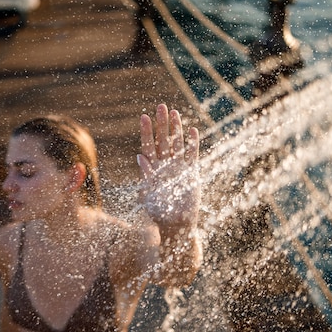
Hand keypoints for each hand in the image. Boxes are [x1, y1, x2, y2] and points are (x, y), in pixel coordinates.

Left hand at [138, 104, 199, 226]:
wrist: (176, 225)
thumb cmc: (159, 213)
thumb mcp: (148, 195)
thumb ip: (146, 176)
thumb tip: (139, 157)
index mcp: (152, 170)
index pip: (148, 146)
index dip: (146, 132)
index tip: (144, 116)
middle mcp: (164, 166)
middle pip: (162, 140)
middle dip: (162, 124)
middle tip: (161, 106)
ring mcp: (178, 168)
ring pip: (177, 144)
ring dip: (176, 129)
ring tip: (174, 113)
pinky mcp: (190, 173)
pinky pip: (192, 155)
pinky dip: (192, 143)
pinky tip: (192, 130)